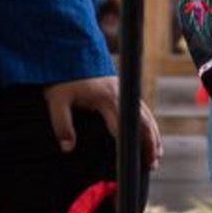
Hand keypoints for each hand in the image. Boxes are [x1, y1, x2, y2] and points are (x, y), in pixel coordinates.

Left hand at [43, 76, 162, 170]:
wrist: (68, 48)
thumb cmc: (62, 75)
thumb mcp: (56, 100)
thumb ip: (61, 124)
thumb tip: (68, 148)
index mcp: (106, 98)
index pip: (124, 126)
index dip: (131, 145)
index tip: (136, 161)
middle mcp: (120, 93)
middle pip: (142, 121)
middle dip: (150, 143)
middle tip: (153, 164)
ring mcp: (123, 89)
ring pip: (145, 114)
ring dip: (152, 134)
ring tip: (156, 155)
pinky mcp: (122, 88)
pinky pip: (140, 108)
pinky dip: (147, 124)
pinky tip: (148, 135)